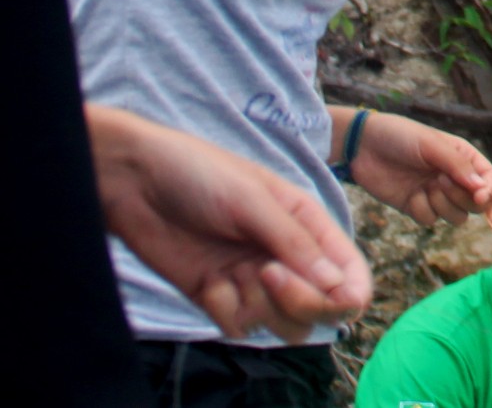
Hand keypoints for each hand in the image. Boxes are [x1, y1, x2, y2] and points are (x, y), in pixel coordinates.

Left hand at [87, 106, 370, 341]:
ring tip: (234, 277)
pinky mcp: (217, 297)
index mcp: (309, 226)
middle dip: (300, 301)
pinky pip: (238, 327)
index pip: (349, 275)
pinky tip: (207, 283)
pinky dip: (226, 312)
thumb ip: (296, 243)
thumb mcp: (253, 199)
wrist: (133, 181)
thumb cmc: (198, 173)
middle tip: (266, 273)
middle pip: (320, 308)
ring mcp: (252, 279)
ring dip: (264, 310)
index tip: (326, 293)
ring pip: (282, 325)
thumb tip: (338, 285)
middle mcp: (287, 257)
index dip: (347, 295)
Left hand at [341, 111, 491, 224]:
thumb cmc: (400, 136)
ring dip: (443, 206)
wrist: (362, 146)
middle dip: (462, 197)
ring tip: (426, 187)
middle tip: (440, 182)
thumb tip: (483, 187)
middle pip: (476, 203)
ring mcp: (435, 194)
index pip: (488, 179)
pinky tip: (410, 195)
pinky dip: (422, 210)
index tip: (479, 196)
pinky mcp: (416, 206)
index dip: (488, 190)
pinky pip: (430, 219)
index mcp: (462, 157)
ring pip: (456, 216)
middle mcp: (453, 178)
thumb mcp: (431, 144)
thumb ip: (458, 165)